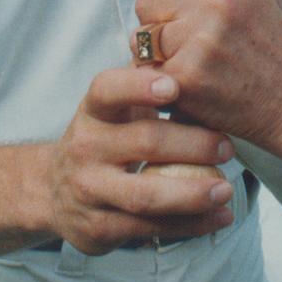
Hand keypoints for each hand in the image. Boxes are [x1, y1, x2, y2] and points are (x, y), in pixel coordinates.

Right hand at [46, 67, 236, 254]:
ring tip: (226, 189)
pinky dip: (190, 224)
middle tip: (227, 147)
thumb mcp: (114, 108)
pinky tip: (219, 216)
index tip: (173, 87)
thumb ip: (147, 82)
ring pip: (146, 195)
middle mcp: (86, 148)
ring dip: (193, 194)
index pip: (107, 89)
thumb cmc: (105, 137)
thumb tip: (195, 53)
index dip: (138, 86)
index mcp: (94, 111)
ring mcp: (90, 190)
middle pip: (144, 142)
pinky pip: (150, 228)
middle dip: (192, 145)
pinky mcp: (98, 229)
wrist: (53, 190)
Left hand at [129, 0, 281, 156]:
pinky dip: (160, 84)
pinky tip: (190, 89)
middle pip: (148, 1)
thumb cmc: (272, 54)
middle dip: (159, 24)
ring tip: (194, 67)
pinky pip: (146, 73)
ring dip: (155, 56)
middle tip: (193, 45)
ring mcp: (200, 36)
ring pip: (141, 38)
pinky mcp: (186, 74)